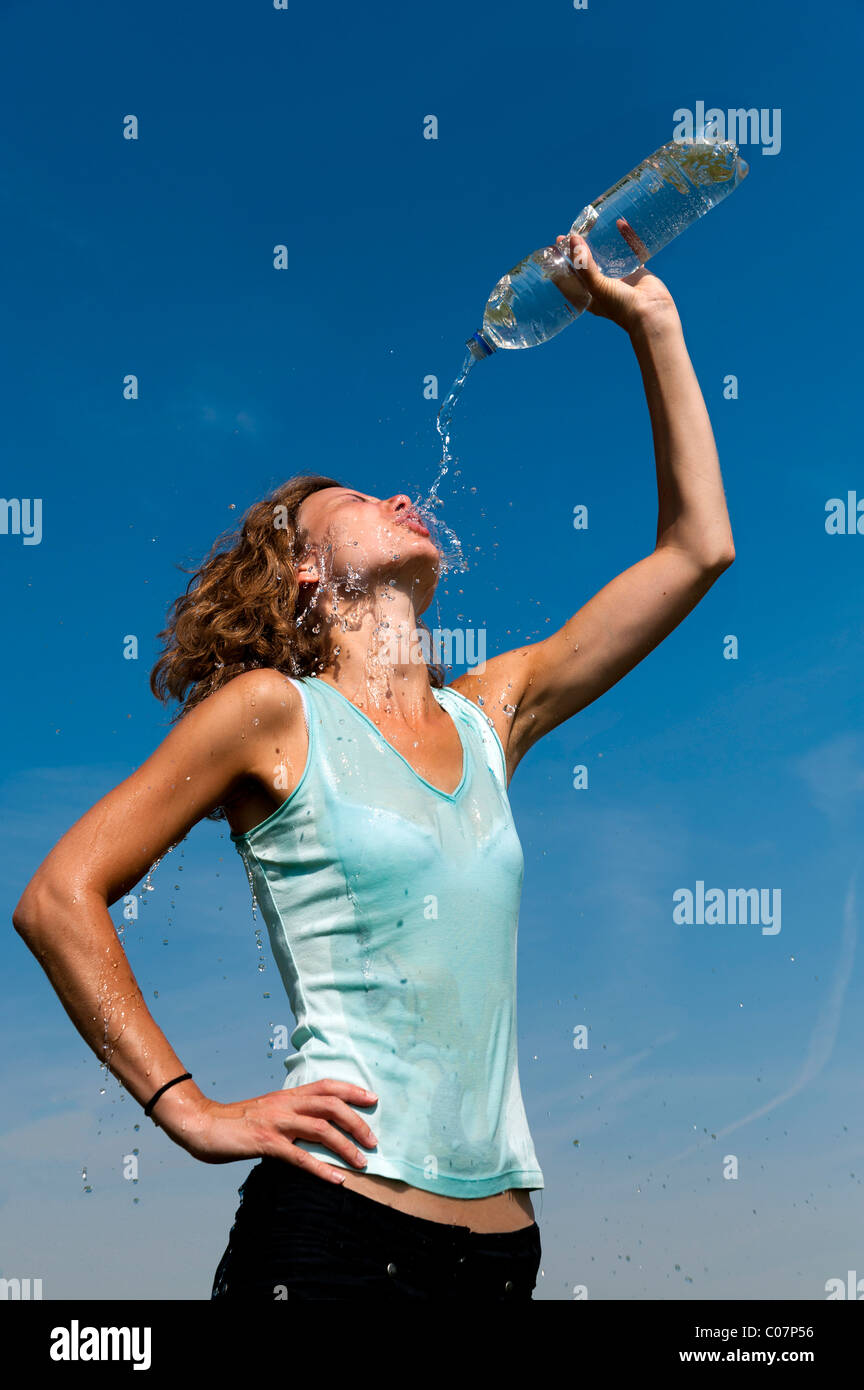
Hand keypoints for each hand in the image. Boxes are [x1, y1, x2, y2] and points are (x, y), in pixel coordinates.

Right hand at [156, 1079, 378, 1182]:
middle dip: (357, 1121)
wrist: (202, 1124)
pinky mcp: (266, 1142)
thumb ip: (289, 1114)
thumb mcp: (267, 1110)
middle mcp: (285, 1104)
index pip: (326, 1086)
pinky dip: (321, 1169)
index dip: (352, 1090)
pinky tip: (336, 1180)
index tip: (373, 1098)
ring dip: (346, 1146)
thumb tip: (313, 1126)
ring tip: (363, 1163)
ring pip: (321, 1129)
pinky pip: (299, 1156)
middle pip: (331, 1105)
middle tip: (373, 1140)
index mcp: (287, 1095)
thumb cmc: (235, 1122)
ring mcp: (276, 1122)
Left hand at [550, 222, 678, 333]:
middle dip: (580, 249)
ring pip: (609, 256)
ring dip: (602, 242)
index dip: (564, 262)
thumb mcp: (596, 286)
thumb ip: (584, 264)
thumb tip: (572, 239)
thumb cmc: (621, 306)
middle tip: (571, 233)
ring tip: (593, 227)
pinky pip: (631, 249)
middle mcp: (604, 287)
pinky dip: (627, 236)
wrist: (652, 314)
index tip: (557, 245)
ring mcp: (621, 278)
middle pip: (589, 264)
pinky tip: (621, 223)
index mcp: (590, 296)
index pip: (572, 277)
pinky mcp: (637, 271)